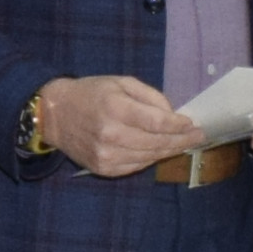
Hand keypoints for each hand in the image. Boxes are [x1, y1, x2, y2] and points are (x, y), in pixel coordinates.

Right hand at [41, 76, 193, 178]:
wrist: (55, 115)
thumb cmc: (91, 93)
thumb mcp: (120, 82)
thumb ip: (149, 96)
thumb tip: (172, 115)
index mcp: (115, 109)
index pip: (158, 123)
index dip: (179, 126)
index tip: (193, 124)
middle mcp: (111, 135)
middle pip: (157, 143)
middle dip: (181, 140)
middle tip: (198, 137)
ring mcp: (106, 155)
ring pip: (150, 157)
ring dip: (169, 151)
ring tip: (182, 144)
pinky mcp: (103, 168)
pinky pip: (136, 166)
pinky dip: (151, 159)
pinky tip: (159, 151)